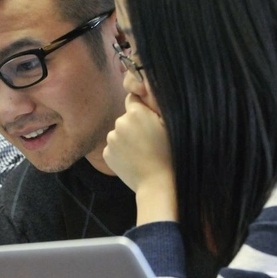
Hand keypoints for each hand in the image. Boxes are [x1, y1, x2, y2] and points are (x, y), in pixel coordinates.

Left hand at [104, 94, 176, 223]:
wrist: (158, 184)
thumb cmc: (169, 154)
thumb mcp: (170, 125)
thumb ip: (157, 107)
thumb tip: (148, 93)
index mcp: (135, 113)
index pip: (132, 99)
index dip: (141, 109)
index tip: (149, 120)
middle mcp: (120, 123)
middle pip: (126, 118)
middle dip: (134, 125)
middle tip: (149, 141)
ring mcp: (111, 139)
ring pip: (119, 134)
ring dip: (127, 139)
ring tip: (142, 152)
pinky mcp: (106, 154)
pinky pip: (114, 148)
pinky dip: (121, 152)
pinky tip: (134, 160)